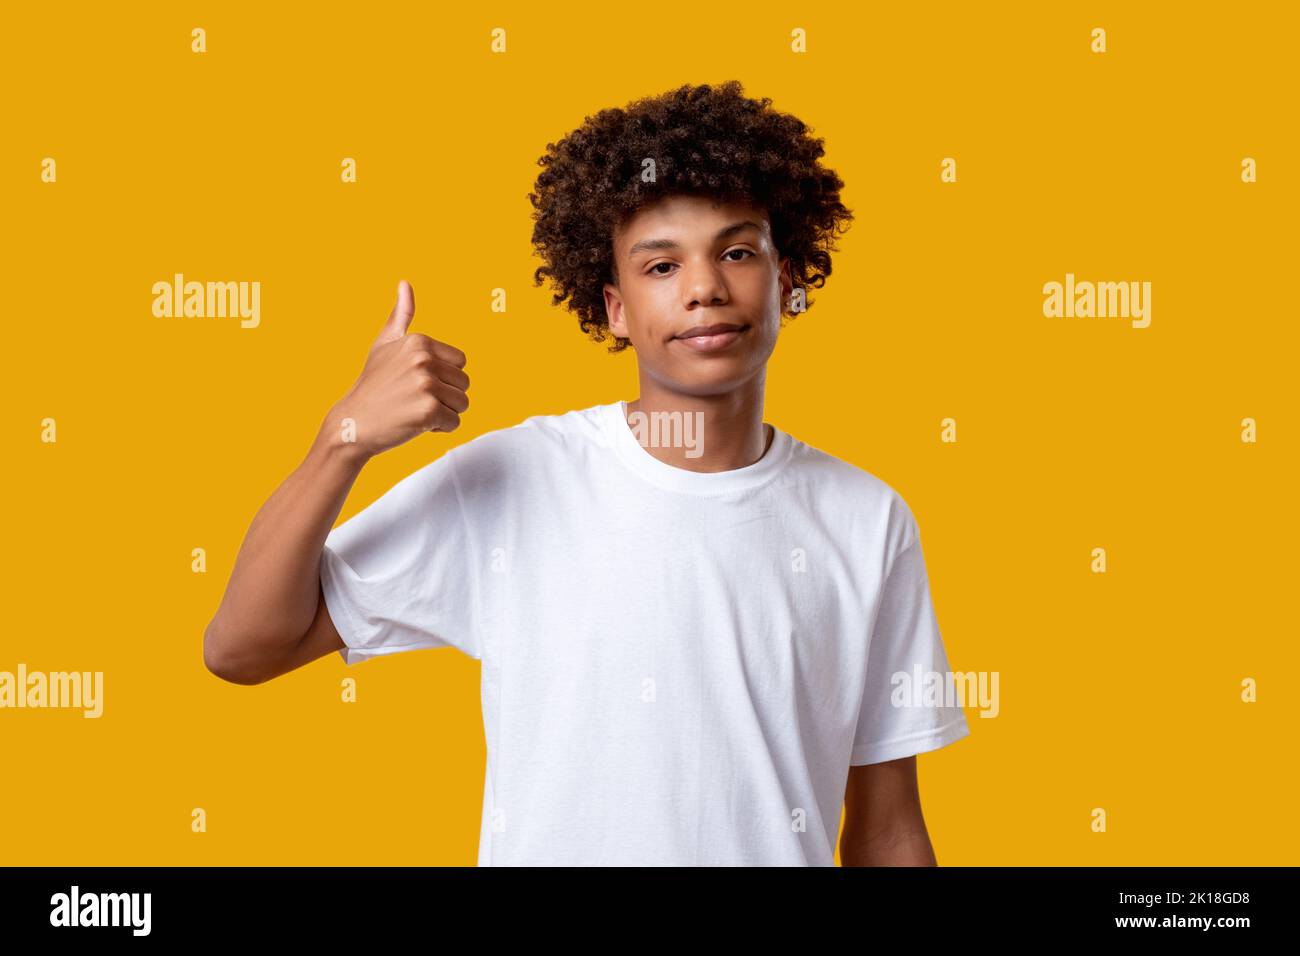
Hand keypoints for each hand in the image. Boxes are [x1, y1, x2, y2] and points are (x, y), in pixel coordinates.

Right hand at [324, 280, 469, 459]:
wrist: (353, 423)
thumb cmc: (372, 385)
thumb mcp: (384, 344)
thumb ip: (400, 316)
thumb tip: (405, 283)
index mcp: (420, 341)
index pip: (460, 362)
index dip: (444, 377)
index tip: (417, 382)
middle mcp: (424, 359)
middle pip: (464, 383)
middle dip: (446, 396)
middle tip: (415, 399)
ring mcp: (426, 384)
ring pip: (462, 403)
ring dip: (444, 413)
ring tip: (415, 410)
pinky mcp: (428, 410)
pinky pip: (454, 422)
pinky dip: (439, 429)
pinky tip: (414, 424)